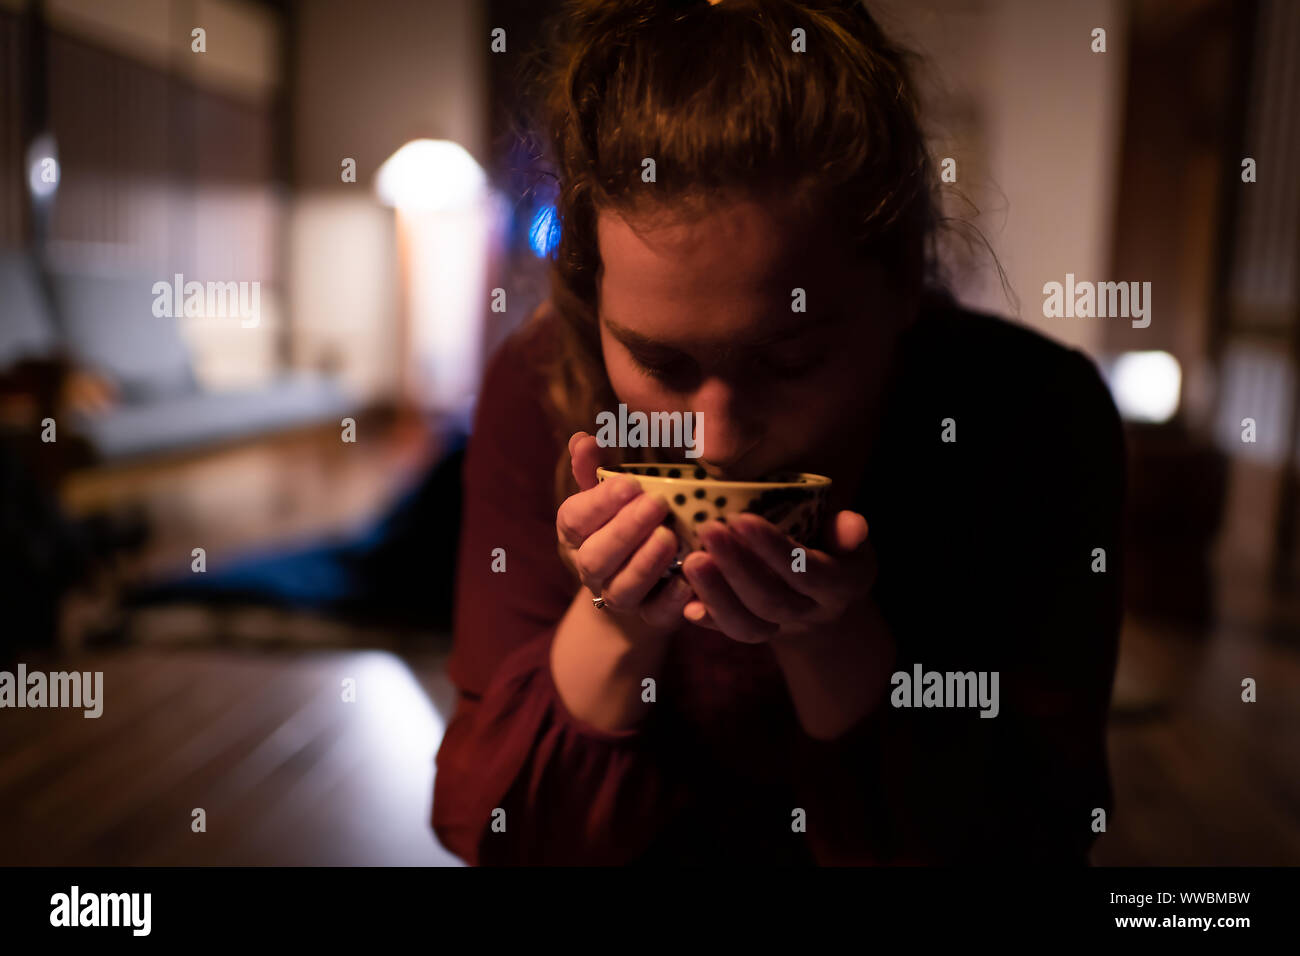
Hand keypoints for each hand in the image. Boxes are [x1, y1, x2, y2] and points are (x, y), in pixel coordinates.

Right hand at [555, 431, 694, 631]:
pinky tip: (686, 580)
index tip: (630, 484)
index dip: (600, 503)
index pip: (574, 520)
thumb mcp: (612, 493)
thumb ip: (596, 469)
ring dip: (645, 564)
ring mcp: (619, 597)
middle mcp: (591, 568)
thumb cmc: (628, 519)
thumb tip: (583, 439)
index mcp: (576, 533)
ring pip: (621, 590)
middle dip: (625, 531)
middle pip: (595, 558)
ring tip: (670, 537)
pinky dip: (670, 601)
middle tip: (657, 504)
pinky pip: (655, 615)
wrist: (647, 577)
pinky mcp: (651, 617)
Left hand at [680, 510, 877, 644]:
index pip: (808, 572)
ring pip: (748, 626)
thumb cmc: (832, 549)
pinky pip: (729, 634)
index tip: (741, 518)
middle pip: (771, 601)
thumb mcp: (849, 538)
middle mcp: (811, 613)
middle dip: (736, 567)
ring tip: (692, 560)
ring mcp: (781, 630)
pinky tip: (685, 601)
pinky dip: (707, 620)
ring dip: (716, 594)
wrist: (823, 600)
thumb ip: (847, 530)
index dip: (774, 550)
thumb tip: (852, 525)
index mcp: (840, 586)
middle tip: (707, 530)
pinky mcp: (754, 633)